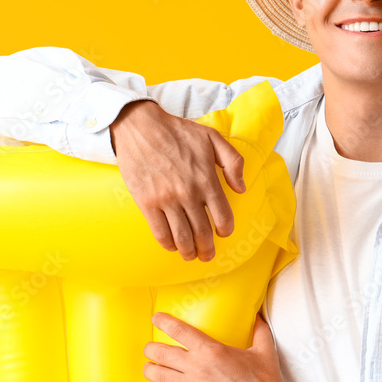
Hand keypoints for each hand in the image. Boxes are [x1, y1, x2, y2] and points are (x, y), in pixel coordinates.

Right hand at [109, 100, 245, 261]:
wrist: (140, 127)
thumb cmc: (177, 131)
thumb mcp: (212, 138)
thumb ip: (233, 162)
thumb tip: (241, 188)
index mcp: (206, 179)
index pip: (223, 216)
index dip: (225, 230)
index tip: (223, 233)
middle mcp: (188, 193)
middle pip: (202, 232)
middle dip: (207, 249)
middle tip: (208, 254)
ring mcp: (166, 199)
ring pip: (182, 237)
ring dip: (188, 251)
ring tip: (191, 255)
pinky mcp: (146, 202)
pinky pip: (160, 232)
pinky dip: (168, 244)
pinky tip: (172, 245)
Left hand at [142, 312, 283, 381]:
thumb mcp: (264, 350)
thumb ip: (258, 331)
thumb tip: (258, 317)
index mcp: (211, 350)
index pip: (179, 331)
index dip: (163, 322)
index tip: (156, 318)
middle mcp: (197, 367)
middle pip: (162, 353)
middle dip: (151, 349)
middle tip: (150, 349)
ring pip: (158, 376)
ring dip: (150, 371)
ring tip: (149, 368)